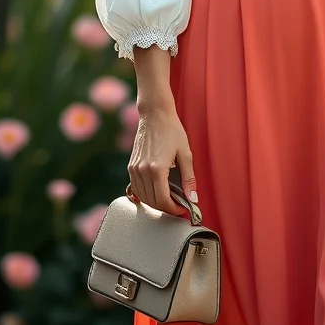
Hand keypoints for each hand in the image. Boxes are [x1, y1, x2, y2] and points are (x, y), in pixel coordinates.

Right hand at [127, 102, 197, 216]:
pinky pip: (136, 188)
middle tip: (179, 205)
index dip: (174, 209)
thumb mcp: (185, 154)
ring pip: (142, 197)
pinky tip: (156, 193)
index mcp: (157, 169)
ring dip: (155, 203)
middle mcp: (142, 171)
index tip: (183, 209)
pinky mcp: (131, 166)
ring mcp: (134, 169)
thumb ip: (189, 178)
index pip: (163, 201)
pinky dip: (146, 195)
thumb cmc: (172, 131)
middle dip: (166, 208)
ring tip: (170, 199)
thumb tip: (192, 198)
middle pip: (152, 202)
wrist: (155, 114)